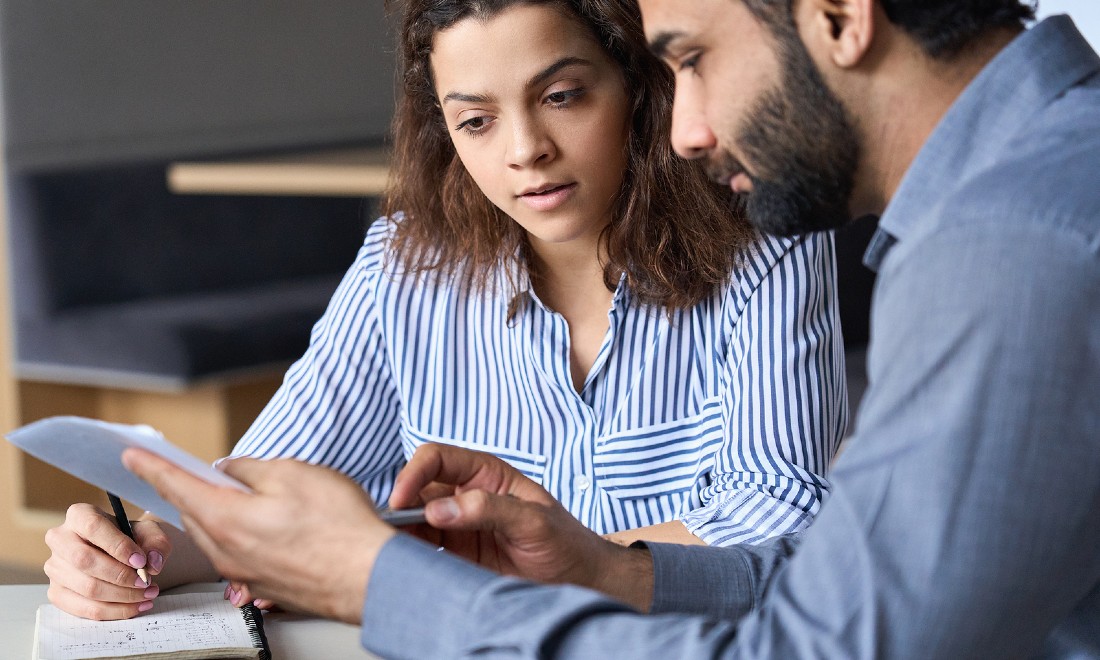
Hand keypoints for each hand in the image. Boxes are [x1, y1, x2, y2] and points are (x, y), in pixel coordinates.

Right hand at [43, 503, 169, 619]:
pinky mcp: (57, 593)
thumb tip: (153, 563)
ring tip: (148, 594)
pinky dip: (114, 611)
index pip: (93, 527)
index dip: (118, 546)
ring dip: (122, 596)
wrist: (123, 555)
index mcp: (79, 515)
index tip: (140, 561)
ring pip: (86, 588)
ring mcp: (54, 568)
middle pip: (84, 560)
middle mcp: (60, 539)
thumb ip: (157, 543)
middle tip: (146, 582)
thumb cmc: (134, 539)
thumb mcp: (150, 533)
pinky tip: (136, 606)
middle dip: (120, 576)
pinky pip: (84, 609)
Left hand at [122, 450, 394, 623]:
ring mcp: (245, 573)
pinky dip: (245, 533)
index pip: (175, 486)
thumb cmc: (337, 526)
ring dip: (223, 512)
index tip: (133, 456)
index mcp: (224, 518)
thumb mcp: (292, 473)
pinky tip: (275, 524)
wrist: (369, 576)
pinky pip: (240, 553)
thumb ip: (251, 469)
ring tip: (256, 495)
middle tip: (210, 471)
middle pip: (195, 512)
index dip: (153, 466)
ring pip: (217, 534)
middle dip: (195, 489)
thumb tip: (230, 471)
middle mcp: (226, 551)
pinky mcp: (265, 584)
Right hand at [390, 443, 653, 609]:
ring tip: (392, 550)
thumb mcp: (533, 520)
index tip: (401, 499)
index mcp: (485, 473)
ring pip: (415, 520)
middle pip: (418, 489)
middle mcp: (466, 494)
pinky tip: (403, 563)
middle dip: (400, 506)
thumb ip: (488, 509)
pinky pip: (423, 548)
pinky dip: (408, 553)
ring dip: (400, 532)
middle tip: (390, 531)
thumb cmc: (564, 542)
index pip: (438, 458)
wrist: (578, 580)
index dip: (414, 473)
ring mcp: (459, 525)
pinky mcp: (456, 554)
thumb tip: (439, 509)